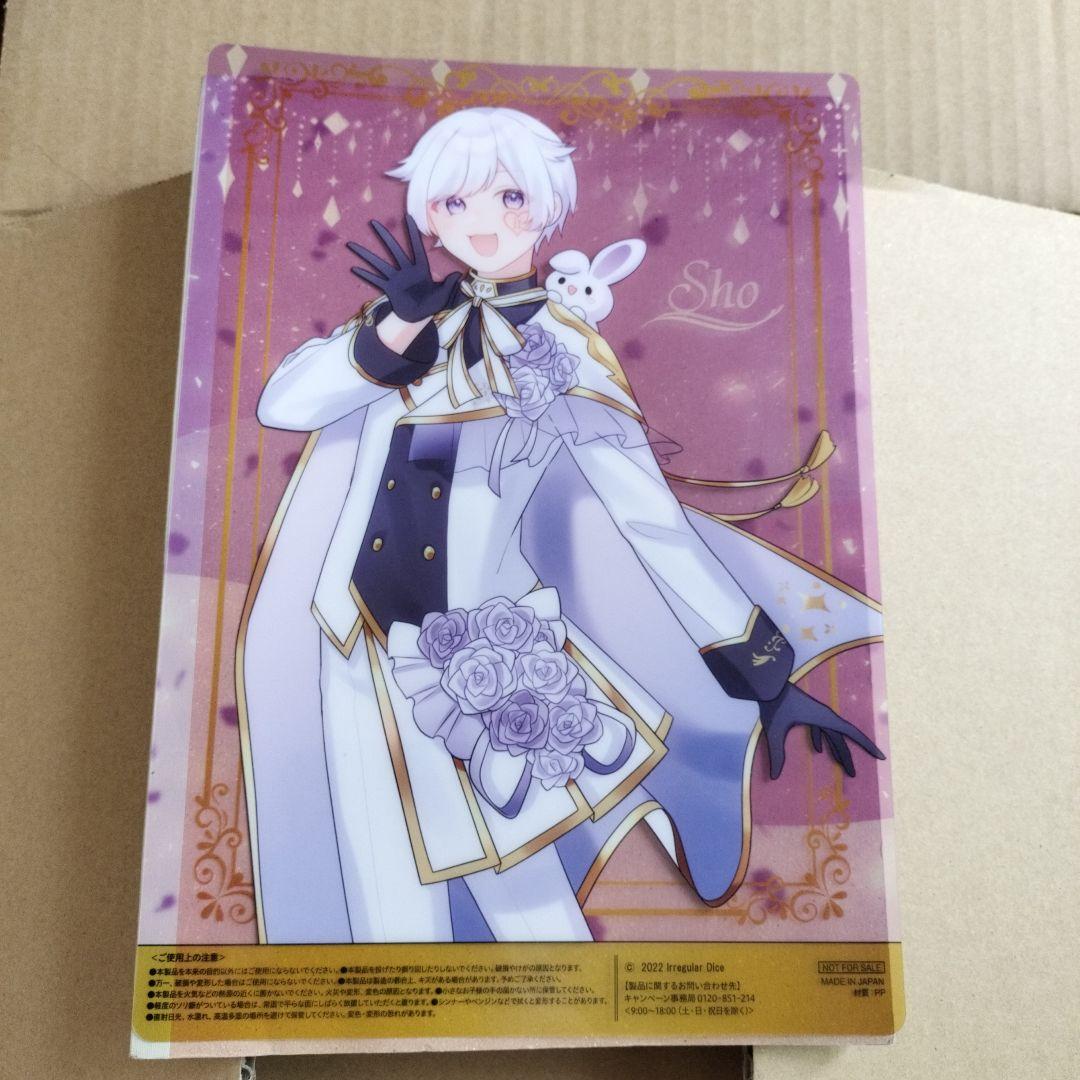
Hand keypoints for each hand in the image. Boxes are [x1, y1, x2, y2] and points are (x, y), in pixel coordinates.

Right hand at [346, 214, 461, 322]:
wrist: (418, 317)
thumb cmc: (432, 304)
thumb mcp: (444, 296)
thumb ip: (448, 285)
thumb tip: (457, 276)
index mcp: (421, 269)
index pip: (416, 247)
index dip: (412, 233)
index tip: (407, 216)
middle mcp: (406, 270)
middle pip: (393, 250)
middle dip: (384, 236)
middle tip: (373, 222)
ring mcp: (395, 279)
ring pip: (379, 264)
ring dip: (366, 255)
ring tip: (351, 245)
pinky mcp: (388, 289)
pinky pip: (376, 280)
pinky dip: (365, 275)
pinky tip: (354, 268)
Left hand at [759, 684, 884, 779]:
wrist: (767, 684)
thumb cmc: (773, 705)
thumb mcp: (775, 731)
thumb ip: (776, 754)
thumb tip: (774, 777)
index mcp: (824, 718)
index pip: (851, 733)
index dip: (867, 745)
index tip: (881, 756)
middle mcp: (824, 715)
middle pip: (841, 739)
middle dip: (847, 758)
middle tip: (852, 775)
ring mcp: (817, 713)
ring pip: (832, 734)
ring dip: (836, 749)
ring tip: (841, 766)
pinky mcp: (808, 711)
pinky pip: (821, 727)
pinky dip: (822, 738)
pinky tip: (818, 751)